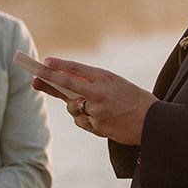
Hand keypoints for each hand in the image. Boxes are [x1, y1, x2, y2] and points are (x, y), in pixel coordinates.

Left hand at [35, 57, 156, 146]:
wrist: (152, 122)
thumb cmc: (133, 100)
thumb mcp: (115, 84)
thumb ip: (92, 84)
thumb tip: (65, 82)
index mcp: (105, 78)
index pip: (77, 69)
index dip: (59, 65)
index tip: (45, 62)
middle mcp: (99, 92)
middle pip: (67, 84)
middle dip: (49, 80)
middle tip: (35, 77)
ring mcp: (96, 110)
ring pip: (72, 107)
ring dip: (76, 107)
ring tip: (97, 108)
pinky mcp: (96, 125)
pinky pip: (81, 121)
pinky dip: (86, 120)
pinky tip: (101, 119)